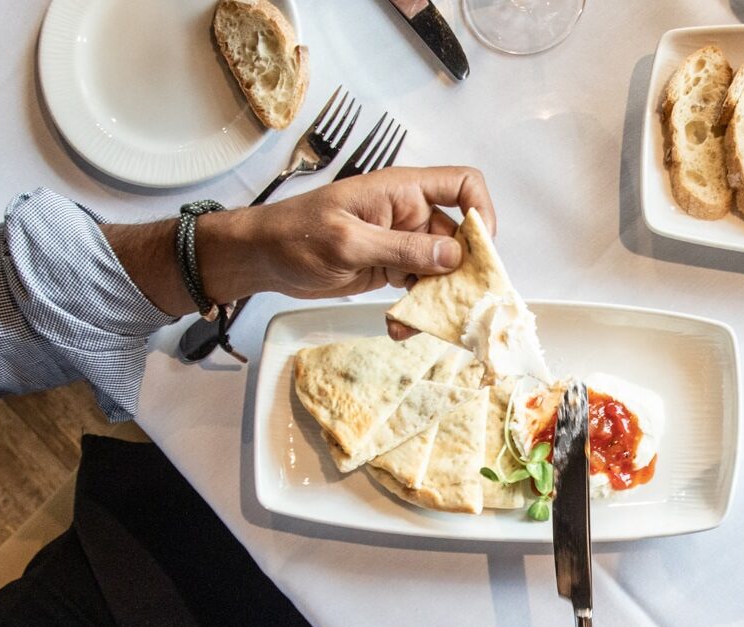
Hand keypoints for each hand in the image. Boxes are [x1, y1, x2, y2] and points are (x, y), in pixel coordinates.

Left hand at [200, 166, 494, 303]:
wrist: (261, 257)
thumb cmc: (294, 236)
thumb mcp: (350, 243)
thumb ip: (404, 249)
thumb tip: (455, 255)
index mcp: (401, 191)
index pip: (462, 185)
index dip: (482, 212)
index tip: (480, 251)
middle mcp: (409, 213)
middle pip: (460, 237)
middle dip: (461, 274)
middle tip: (455, 307)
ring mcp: (401, 241)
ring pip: (442, 270)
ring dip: (435, 300)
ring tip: (414, 323)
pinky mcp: (391, 266)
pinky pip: (419, 288)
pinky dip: (415, 309)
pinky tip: (399, 325)